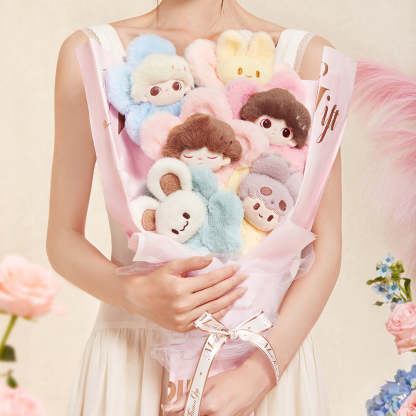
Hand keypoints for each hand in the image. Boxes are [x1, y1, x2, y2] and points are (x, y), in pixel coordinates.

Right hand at [118, 255, 246, 331]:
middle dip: (232, 284)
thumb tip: (211, 259)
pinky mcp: (183, 328)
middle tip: (244, 277)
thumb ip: (192, 262)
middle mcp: (183, 306)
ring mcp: (183, 319)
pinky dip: (219, 314)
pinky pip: (206, 321)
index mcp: (180, 289)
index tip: (237, 267)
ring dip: (230, 299)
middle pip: (215, 294)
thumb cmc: (154, 280)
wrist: (138, 299)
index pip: (210, 280)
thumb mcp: (171, 267)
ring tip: (241, 290)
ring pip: (213, 309)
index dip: (225, 273)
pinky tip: (228, 305)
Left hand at [163, 353, 275, 415]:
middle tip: (194, 406)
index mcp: (209, 406)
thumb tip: (168, 407)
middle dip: (190, 413)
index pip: (185, 415)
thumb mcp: (207, 382)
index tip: (174, 411)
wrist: (253, 381)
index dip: (178, 413)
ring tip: (207, 406)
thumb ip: (186, 397)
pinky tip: (214, 410)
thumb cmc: (232, 379)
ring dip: (201, 414)